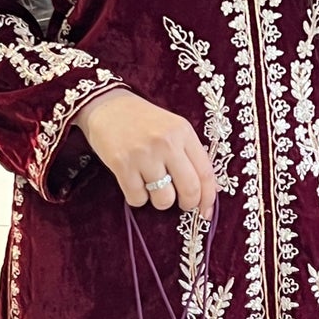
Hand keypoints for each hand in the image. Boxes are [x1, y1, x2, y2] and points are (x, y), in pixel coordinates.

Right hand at [73, 87, 217, 219]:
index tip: (206, 212)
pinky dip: (137, 197)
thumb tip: (211, 189)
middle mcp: (166, 143)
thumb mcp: (173, 129)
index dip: (208, 197)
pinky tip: (135, 183)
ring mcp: (144, 154)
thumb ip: (190, 155)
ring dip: (160, 201)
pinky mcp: (121, 164)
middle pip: (189, 189)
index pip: (205, 172)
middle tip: (182, 204)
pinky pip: (138, 198)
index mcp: (183, 132)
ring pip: (164, 199)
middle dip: (187, 204)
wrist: (107, 106)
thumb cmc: (143, 121)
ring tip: (153, 187)